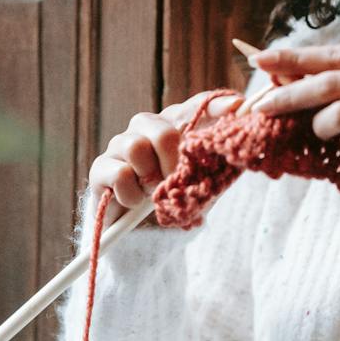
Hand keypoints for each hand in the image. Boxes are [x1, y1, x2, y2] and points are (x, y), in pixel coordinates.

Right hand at [88, 89, 243, 222]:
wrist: (141, 235)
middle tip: (174, 181)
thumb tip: (238, 130)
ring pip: (135, 147)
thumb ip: (217, 160)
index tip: (238, 107)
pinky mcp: (101, 168)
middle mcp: (146, 128)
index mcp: (174, 126)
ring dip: (150, 177)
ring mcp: (121, 145)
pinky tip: (135, 202)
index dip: (216, 106)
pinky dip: (132, 194)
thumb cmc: (174, 199)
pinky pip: (119, 174)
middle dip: (173, 161)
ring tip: (154, 193)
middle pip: (163, 130)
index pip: (197, 106)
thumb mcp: (202, 183)